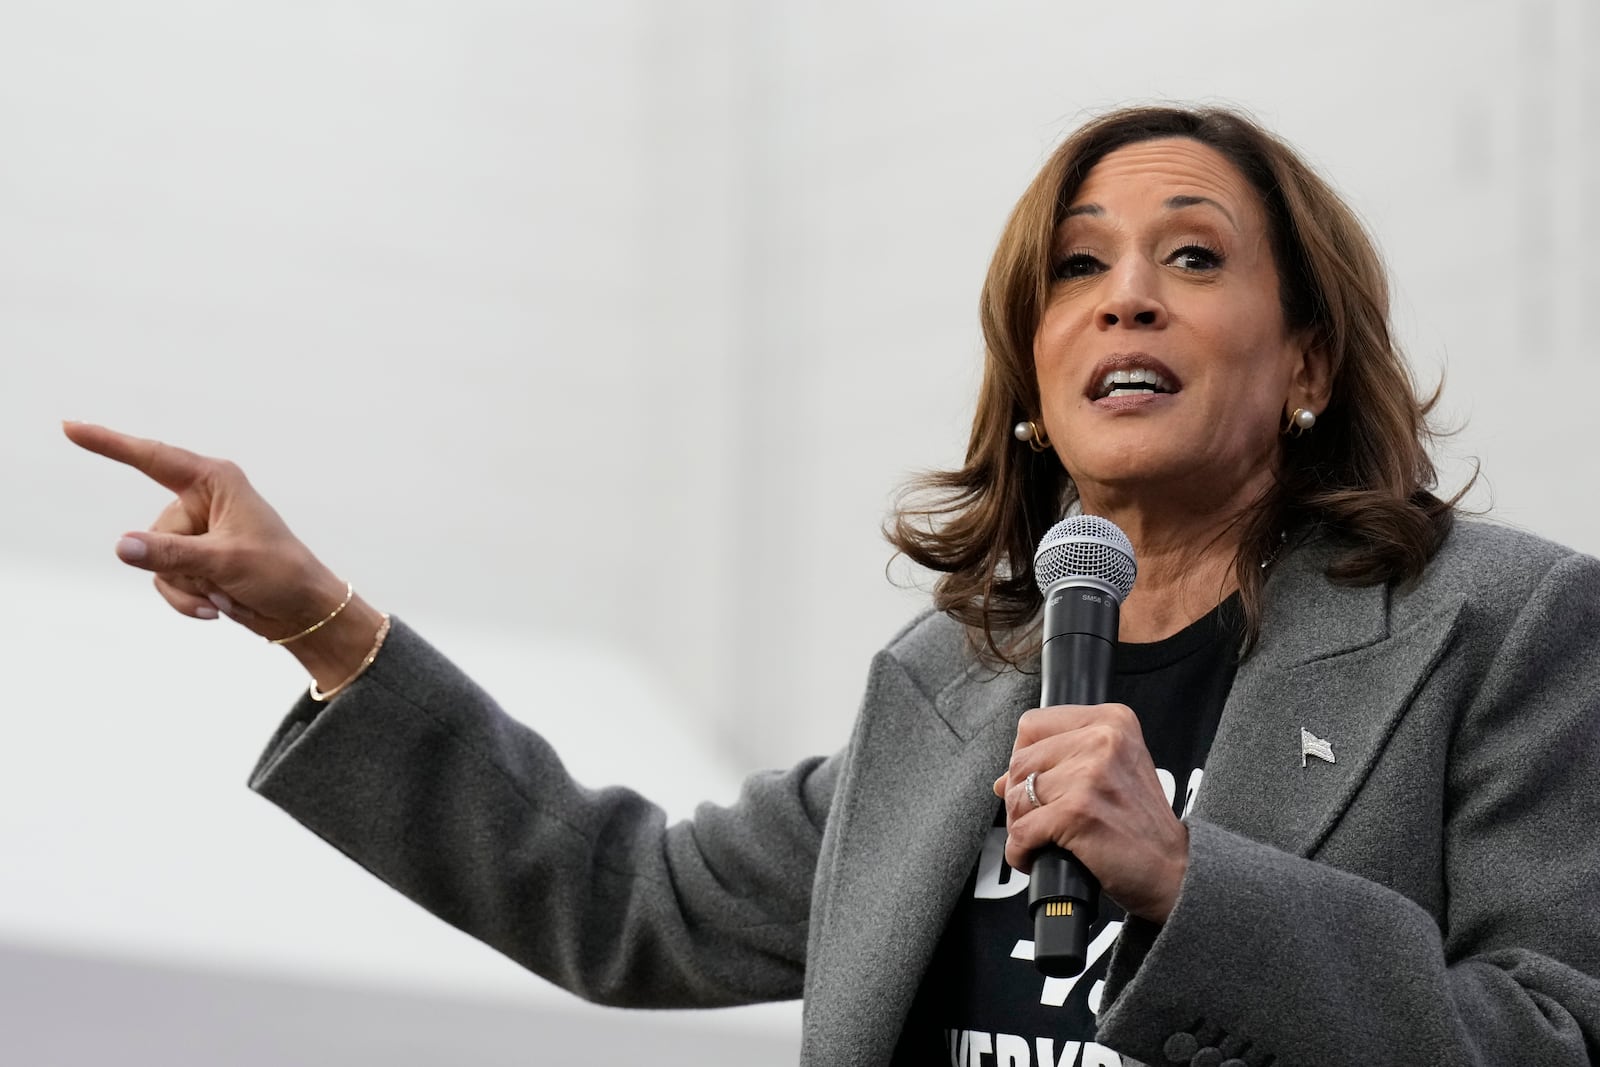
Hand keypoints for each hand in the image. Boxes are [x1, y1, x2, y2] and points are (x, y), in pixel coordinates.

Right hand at [63, 421, 382, 684]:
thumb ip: (169, 553)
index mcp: (216, 481)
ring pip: (153, 561)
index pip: (152, 459)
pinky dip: (185, 598)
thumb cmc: (280, 573)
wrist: (303, 611)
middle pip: (152, 533)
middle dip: (180, 565)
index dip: (109, 443)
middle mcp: (201, 501)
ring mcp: (195, 532)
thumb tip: (121, 546)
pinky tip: (217, 607)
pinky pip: (163, 579)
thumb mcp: (224, 561)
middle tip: (223, 578)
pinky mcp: (193, 559)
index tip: (70, 427)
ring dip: (184, 587)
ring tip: (223, 594)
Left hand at [993, 702, 1188, 922]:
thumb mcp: (1112, 772)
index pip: (1033, 725)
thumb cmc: (1142, 826)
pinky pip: (1021, 831)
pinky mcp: (1077, 812)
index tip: (1039, 781)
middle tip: (1039, 819)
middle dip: (1020, 797)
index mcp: (1112, 721)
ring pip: (1017, 796)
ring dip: (1019, 826)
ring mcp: (1090, 775)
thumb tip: (1004, 780)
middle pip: (1020, 761)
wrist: (1175, 870)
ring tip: (1042, 839)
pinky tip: (1036, 857)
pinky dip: (1021, 851)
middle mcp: (1103, 740)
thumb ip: (1063, 762)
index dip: (1026, 757)